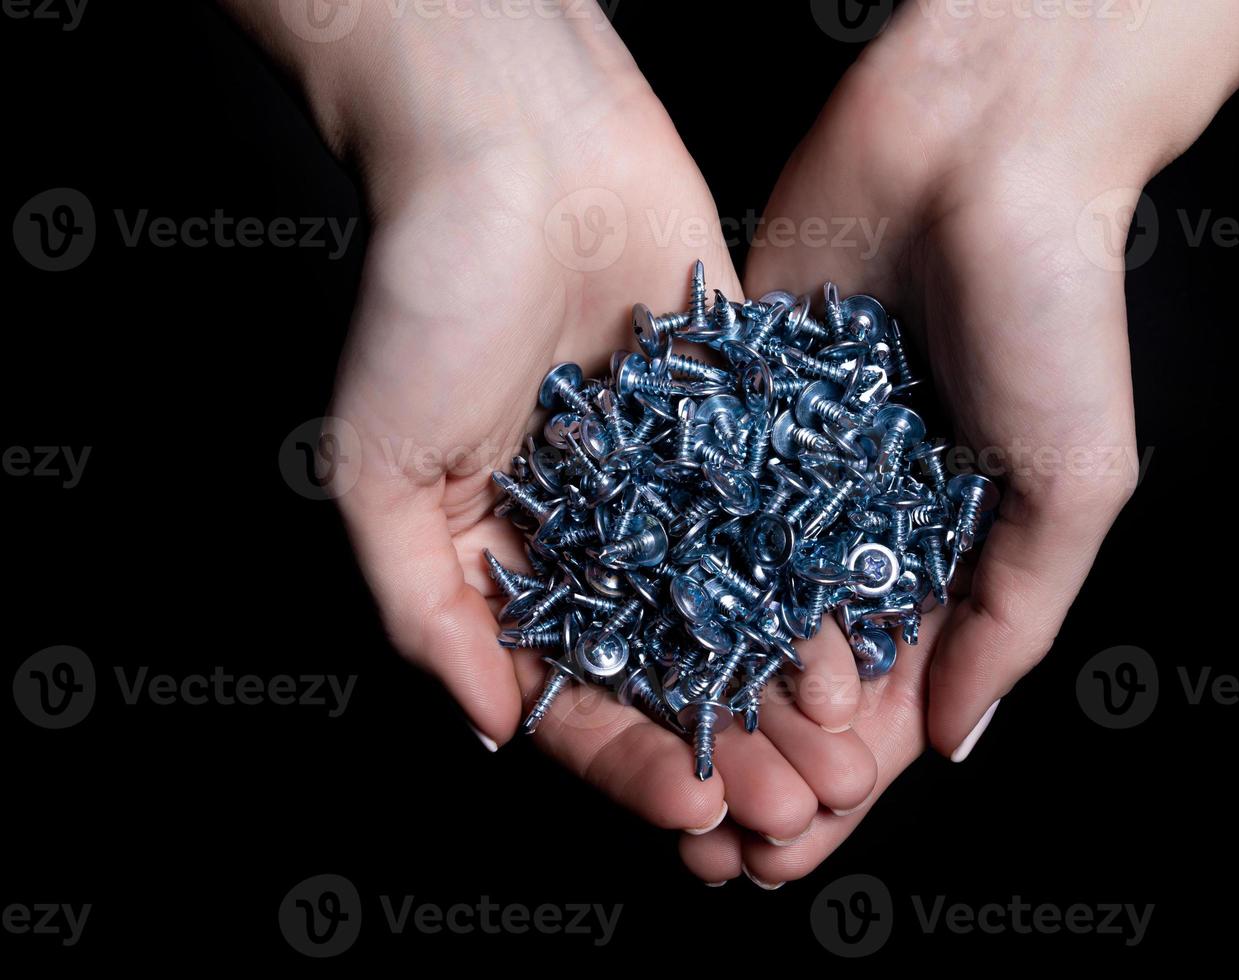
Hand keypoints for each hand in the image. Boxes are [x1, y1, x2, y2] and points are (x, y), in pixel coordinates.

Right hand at [302, 8, 878, 845]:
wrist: (520, 144)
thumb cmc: (427, 293)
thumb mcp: (379, 465)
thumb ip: (422, 607)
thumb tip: (490, 726)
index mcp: (504, 558)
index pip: (574, 695)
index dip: (633, 767)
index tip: (699, 818)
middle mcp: (593, 535)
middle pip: (670, 674)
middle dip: (730, 753)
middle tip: (795, 818)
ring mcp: (670, 487)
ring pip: (738, 620)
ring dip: (786, 701)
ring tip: (842, 763)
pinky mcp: (737, 429)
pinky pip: (782, 530)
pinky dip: (817, 598)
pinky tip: (859, 657)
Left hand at [680, 0, 1238, 885]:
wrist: (979, 147)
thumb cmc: (1055, 312)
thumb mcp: (1070, 481)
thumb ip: (1012, 616)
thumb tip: (954, 742)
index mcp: (949, 560)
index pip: (888, 704)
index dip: (840, 787)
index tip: (784, 856)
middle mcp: (861, 529)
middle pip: (796, 676)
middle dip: (756, 763)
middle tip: (704, 846)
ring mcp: (789, 472)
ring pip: (731, 609)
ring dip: (697, 697)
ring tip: (651, 775)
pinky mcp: (731, 406)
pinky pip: (688, 508)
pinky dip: (659, 581)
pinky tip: (617, 652)